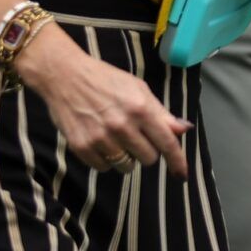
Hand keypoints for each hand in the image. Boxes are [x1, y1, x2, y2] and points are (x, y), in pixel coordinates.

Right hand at [14, 26, 189, 176]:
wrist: (65, 75)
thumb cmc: (107, 80)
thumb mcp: (139, 89)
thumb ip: (161, 113)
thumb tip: (184, 130)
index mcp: (141, 109)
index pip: (167, 143)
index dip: (177, 161)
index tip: (182, 175)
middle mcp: (122, 125)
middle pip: (148, 158)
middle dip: (146, 150)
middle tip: (135, 136)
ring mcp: (100, 138)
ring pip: (126, 166)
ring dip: (126, 157)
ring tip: (116, 138)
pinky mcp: (81, 146)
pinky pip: (103, 167)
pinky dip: (105, 159)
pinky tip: (100, 141)